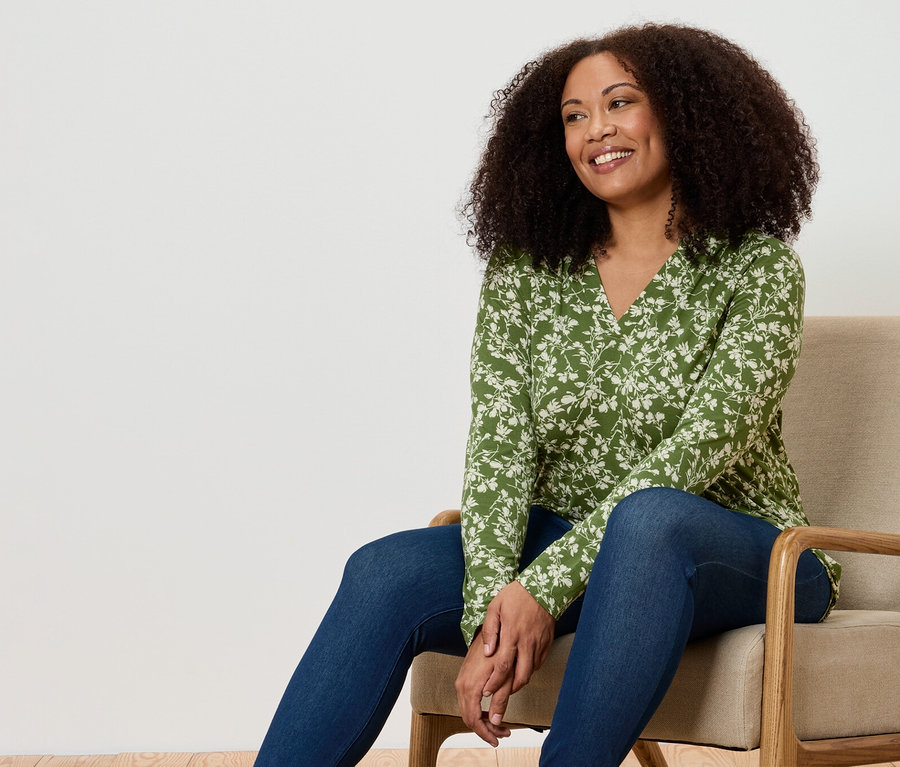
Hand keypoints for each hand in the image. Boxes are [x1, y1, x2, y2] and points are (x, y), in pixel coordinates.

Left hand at [455, 582, 555, 743]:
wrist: (544, 587)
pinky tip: (520, 674)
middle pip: (518, 678)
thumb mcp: (495, 607)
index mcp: (511, 635)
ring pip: (529, 674)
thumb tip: (486, 651)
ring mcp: (538, 645)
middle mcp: (526, 644)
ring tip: (507, 695)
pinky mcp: (546, 645)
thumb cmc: (516, 595)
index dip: (494, 682)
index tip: (486, 694)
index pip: (502, 665)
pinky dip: (528, 673)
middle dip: (506, 698)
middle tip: (498, 714)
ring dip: (517, 687)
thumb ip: (490, 630)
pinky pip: (537, 665)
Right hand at [455, 629, 512, 746]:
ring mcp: (461, 680)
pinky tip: (491, 710)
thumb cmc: (501, 648)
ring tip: (500, 725)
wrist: (492, 628)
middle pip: (468, 717)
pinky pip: (467, 700)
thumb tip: (497, 721)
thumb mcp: (505, 676)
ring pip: (467, 710)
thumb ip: (500, 699)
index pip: (473, 719)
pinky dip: (479, 710)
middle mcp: (461, 684)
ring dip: (483, 720)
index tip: (497, 740)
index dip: (486, 733)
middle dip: (485, 729)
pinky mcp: (465, 676)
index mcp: (470, 686)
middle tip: (502, 734)